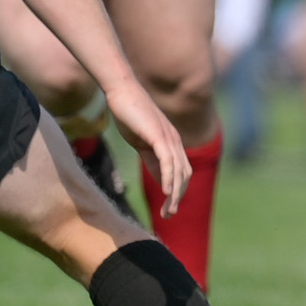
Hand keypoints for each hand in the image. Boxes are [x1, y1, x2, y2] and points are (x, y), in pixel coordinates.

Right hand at [105, 82, 190, 216]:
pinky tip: (166, 192)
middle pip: (184, 174)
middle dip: (178, 196)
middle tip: (168, 214)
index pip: (181, 171)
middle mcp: (175, 140)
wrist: (121, 91)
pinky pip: (168, 160)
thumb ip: (152, 157)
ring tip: (169, 210)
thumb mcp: (142, 141)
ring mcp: (168, 137)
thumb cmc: (129, 114)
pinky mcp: (158, 135)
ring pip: (178, 170)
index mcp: (172, 142)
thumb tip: (159, 176)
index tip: (168, 209)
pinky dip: (169, 177)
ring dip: (175, 193)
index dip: (177, 191)